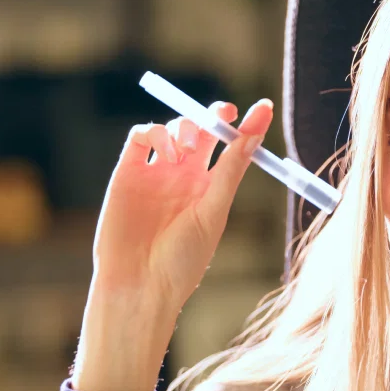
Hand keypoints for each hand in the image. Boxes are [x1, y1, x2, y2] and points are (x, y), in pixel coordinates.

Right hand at [72, 98, 273, 390]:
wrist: (139, 283)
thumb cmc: (182, 258)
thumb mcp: (213, 211)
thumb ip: (231, 168)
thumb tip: (256, 130)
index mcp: (211, 188)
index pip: (230, 147)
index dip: (245, 125)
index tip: (262, 107)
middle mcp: (184, 177)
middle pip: (202, 130)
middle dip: (212, 115)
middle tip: (222, 114)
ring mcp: (156, 172)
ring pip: (172, 128)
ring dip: (183, 126)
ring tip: (184, 149)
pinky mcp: (127, 171)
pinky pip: (140, 135)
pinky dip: (155, 132)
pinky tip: (165, 152)